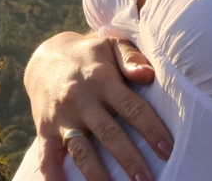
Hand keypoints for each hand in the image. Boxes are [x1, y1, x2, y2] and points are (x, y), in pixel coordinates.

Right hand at [24, 31, 172, 180]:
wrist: (45, 58)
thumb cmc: (90, 54)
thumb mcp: (111, 44)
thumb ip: (131, 58)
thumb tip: (149, 74)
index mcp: (102, 80)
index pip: (132, 108)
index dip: (151, 130)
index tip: (167, 149)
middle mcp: (81, 100)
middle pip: (109, 134)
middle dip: (130, 160)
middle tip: (147, 180)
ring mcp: (61, 117)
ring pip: (81, 151)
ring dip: (98, 174)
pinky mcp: (44, 130)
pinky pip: (47, 158)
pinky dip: (54, 177)